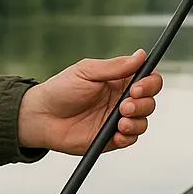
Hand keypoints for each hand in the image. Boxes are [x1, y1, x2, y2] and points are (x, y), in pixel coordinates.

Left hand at [17, 48, 162, 154]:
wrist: (42, 116)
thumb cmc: (61, 90)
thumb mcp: (87, 72)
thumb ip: (115, 67)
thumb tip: (141, 55)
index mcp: (118, 80)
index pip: (147, 79)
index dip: (150, 83)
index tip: (137, 87)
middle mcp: (121, 99)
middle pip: (149, 100)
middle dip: (143, 103)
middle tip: (124, 104)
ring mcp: (117, 119)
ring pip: (143, 120)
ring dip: (137, 120)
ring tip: (120, 120)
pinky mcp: (111, 137)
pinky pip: (131, 139)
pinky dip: (128, 136)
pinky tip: (117, 134)